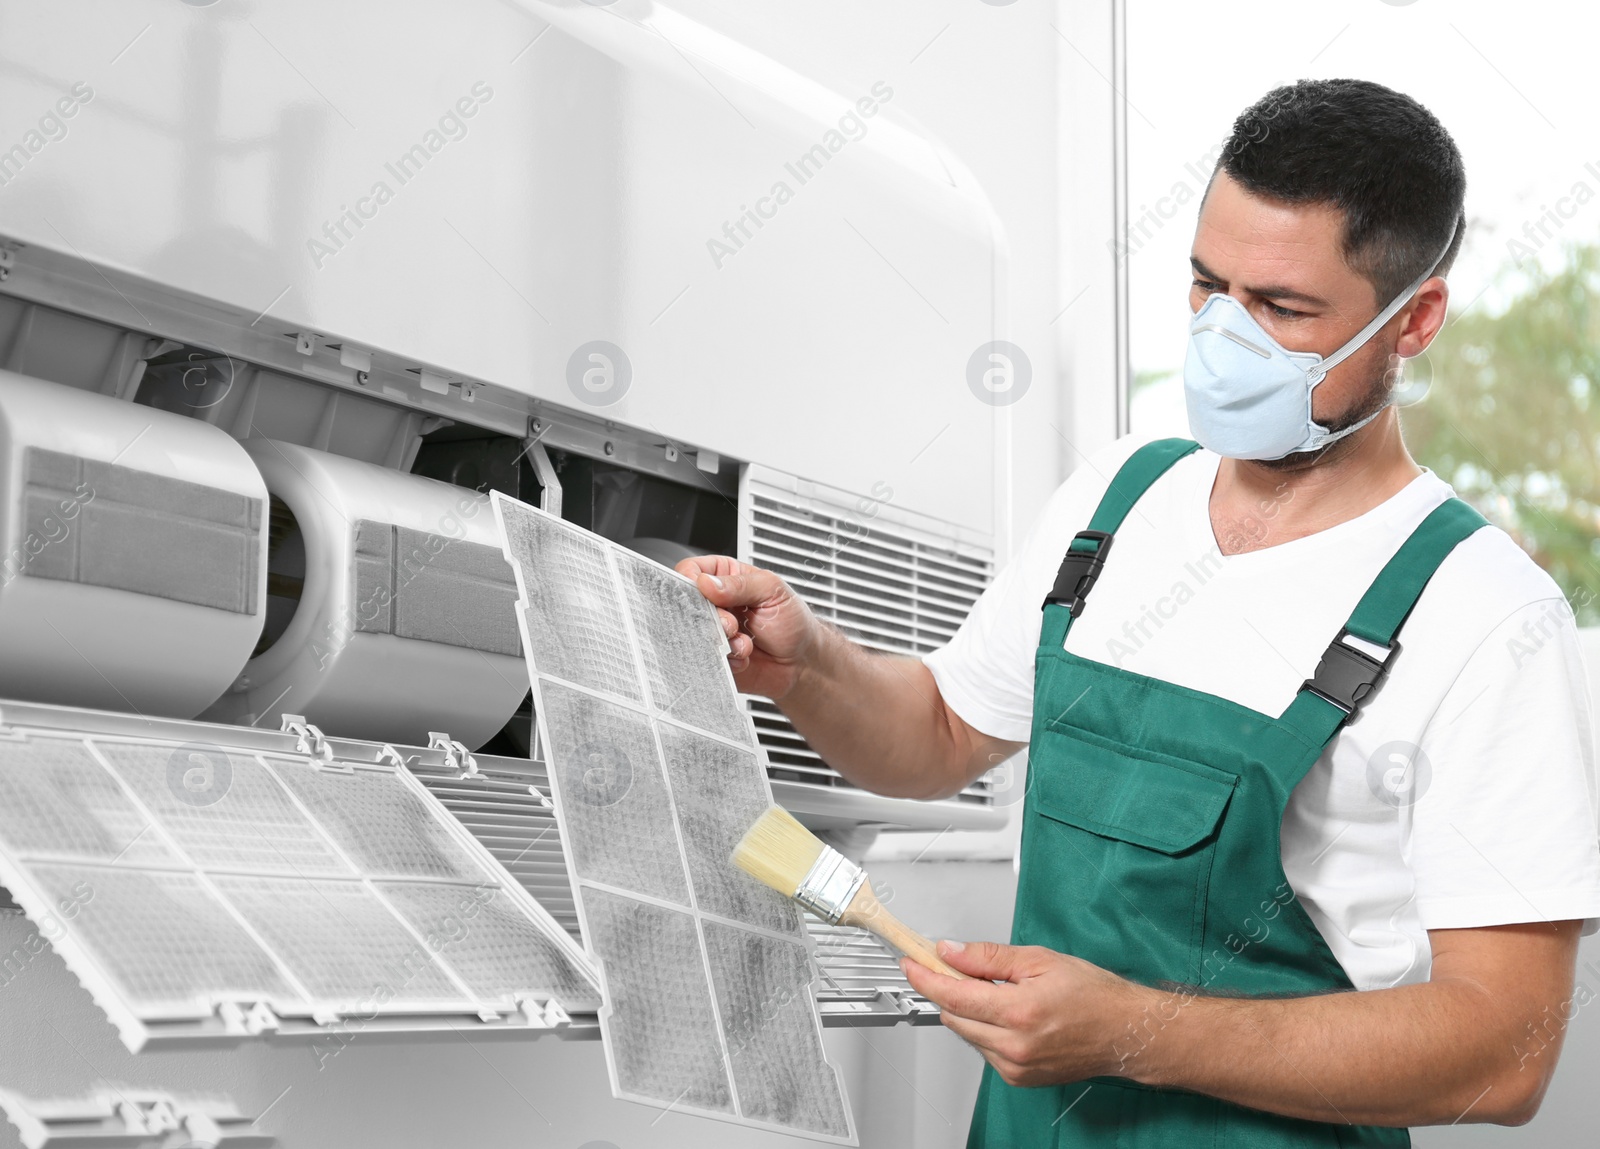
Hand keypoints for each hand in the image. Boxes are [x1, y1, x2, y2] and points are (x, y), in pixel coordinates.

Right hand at [675, 555, 822, 699]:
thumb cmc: (793, 622)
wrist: (802, 662)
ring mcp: (713, 631)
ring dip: (721, 640)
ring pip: (694, 634)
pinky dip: (727, 659)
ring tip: (744, 642)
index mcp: (726, 577)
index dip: (692, 581)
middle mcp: (716, 604)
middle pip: (688, 605)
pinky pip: (705, 658)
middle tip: (731, 624)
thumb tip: (707, 583)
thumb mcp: (773, 590)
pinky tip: (744, 656)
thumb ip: (740, 584)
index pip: (692, 571)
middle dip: (710, 617)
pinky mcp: (714, 657)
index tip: (704, 592)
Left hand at [900, 940, 1147, 1087]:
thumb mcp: (1040, 960)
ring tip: (997, 991)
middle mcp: (1014, 1046)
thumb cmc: (1092, 995)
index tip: (911, 963)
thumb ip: (988, 957)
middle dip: (949, 989)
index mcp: (1019, 1012)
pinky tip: (1007, 1014)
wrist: (1124, 1032)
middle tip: (957, 967)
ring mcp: (1015, 1067)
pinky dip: (985, 1029)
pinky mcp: (1018, 1078)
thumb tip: (951, 952)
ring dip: (968, 1010)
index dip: (925, 977)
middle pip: (954, 1015)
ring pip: (967, 1033)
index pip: (953, 995)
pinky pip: (984, 1049)